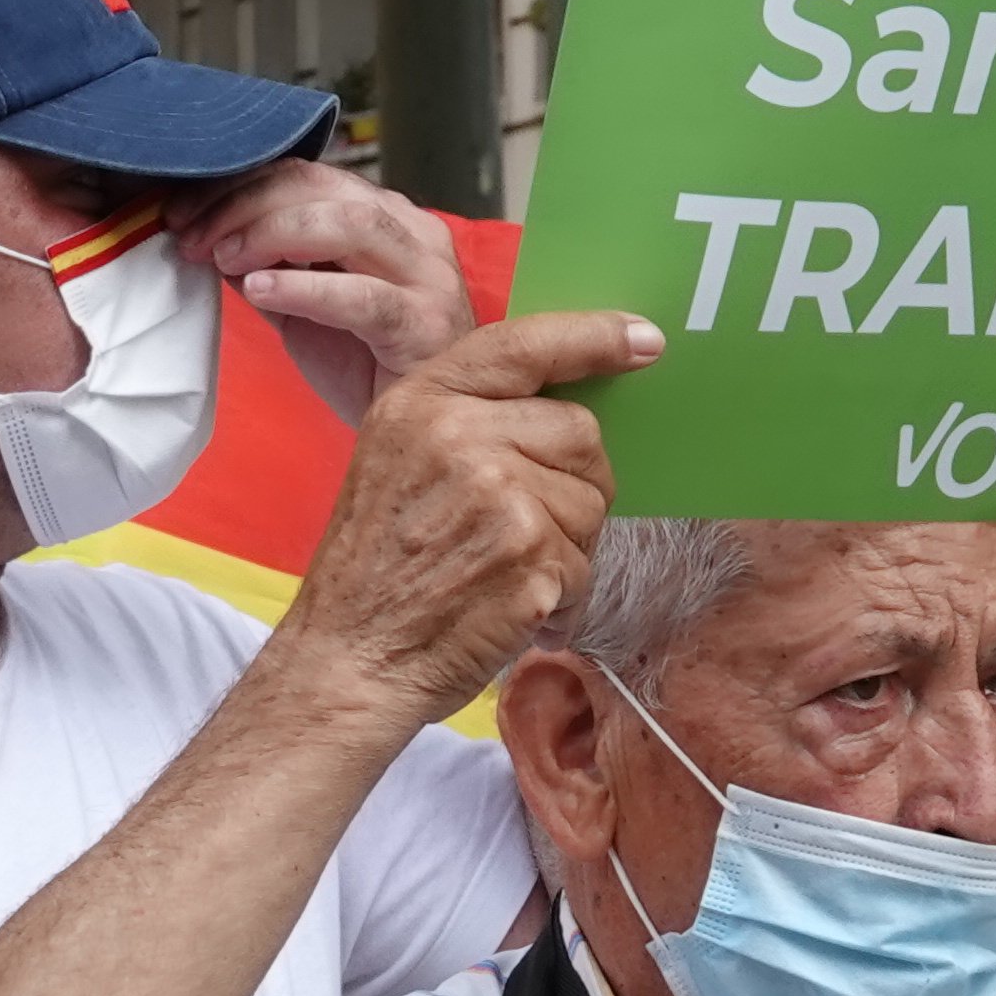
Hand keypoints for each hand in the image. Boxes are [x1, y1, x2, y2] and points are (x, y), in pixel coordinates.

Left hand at [178, 162, 475, 424]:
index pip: (305, 173)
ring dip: (270, 233)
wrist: (423, 429)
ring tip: (223, 258)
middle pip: (320, 188)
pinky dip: (304, 287)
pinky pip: (362, 296)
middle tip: (192, 236)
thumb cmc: (368, 365)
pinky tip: (260, 290)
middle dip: (243, 205)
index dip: (237, 185)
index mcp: (385, 216)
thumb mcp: (304, 304)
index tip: (182, 213)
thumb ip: (267, 264)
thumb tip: (207, 233)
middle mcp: (413, 232)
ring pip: (346, 224)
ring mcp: (427, 276)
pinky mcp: (426, 325)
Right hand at [275, 311, 657, 726]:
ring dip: (568, 547)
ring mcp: (499, 495)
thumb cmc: (377, 567)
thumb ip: (467, 418)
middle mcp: (460, 435)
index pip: (525, 346)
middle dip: (575, 481)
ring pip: (591, 503)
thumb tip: (565, 405)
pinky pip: (586, 565)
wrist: (352, 657)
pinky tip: (515, 610)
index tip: (644, 340)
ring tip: (507, 573)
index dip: (592, 338)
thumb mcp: (396, 458)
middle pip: (580, 432)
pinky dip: (563, 599)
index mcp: (424, 402)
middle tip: (531, 528)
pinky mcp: (531, 556)